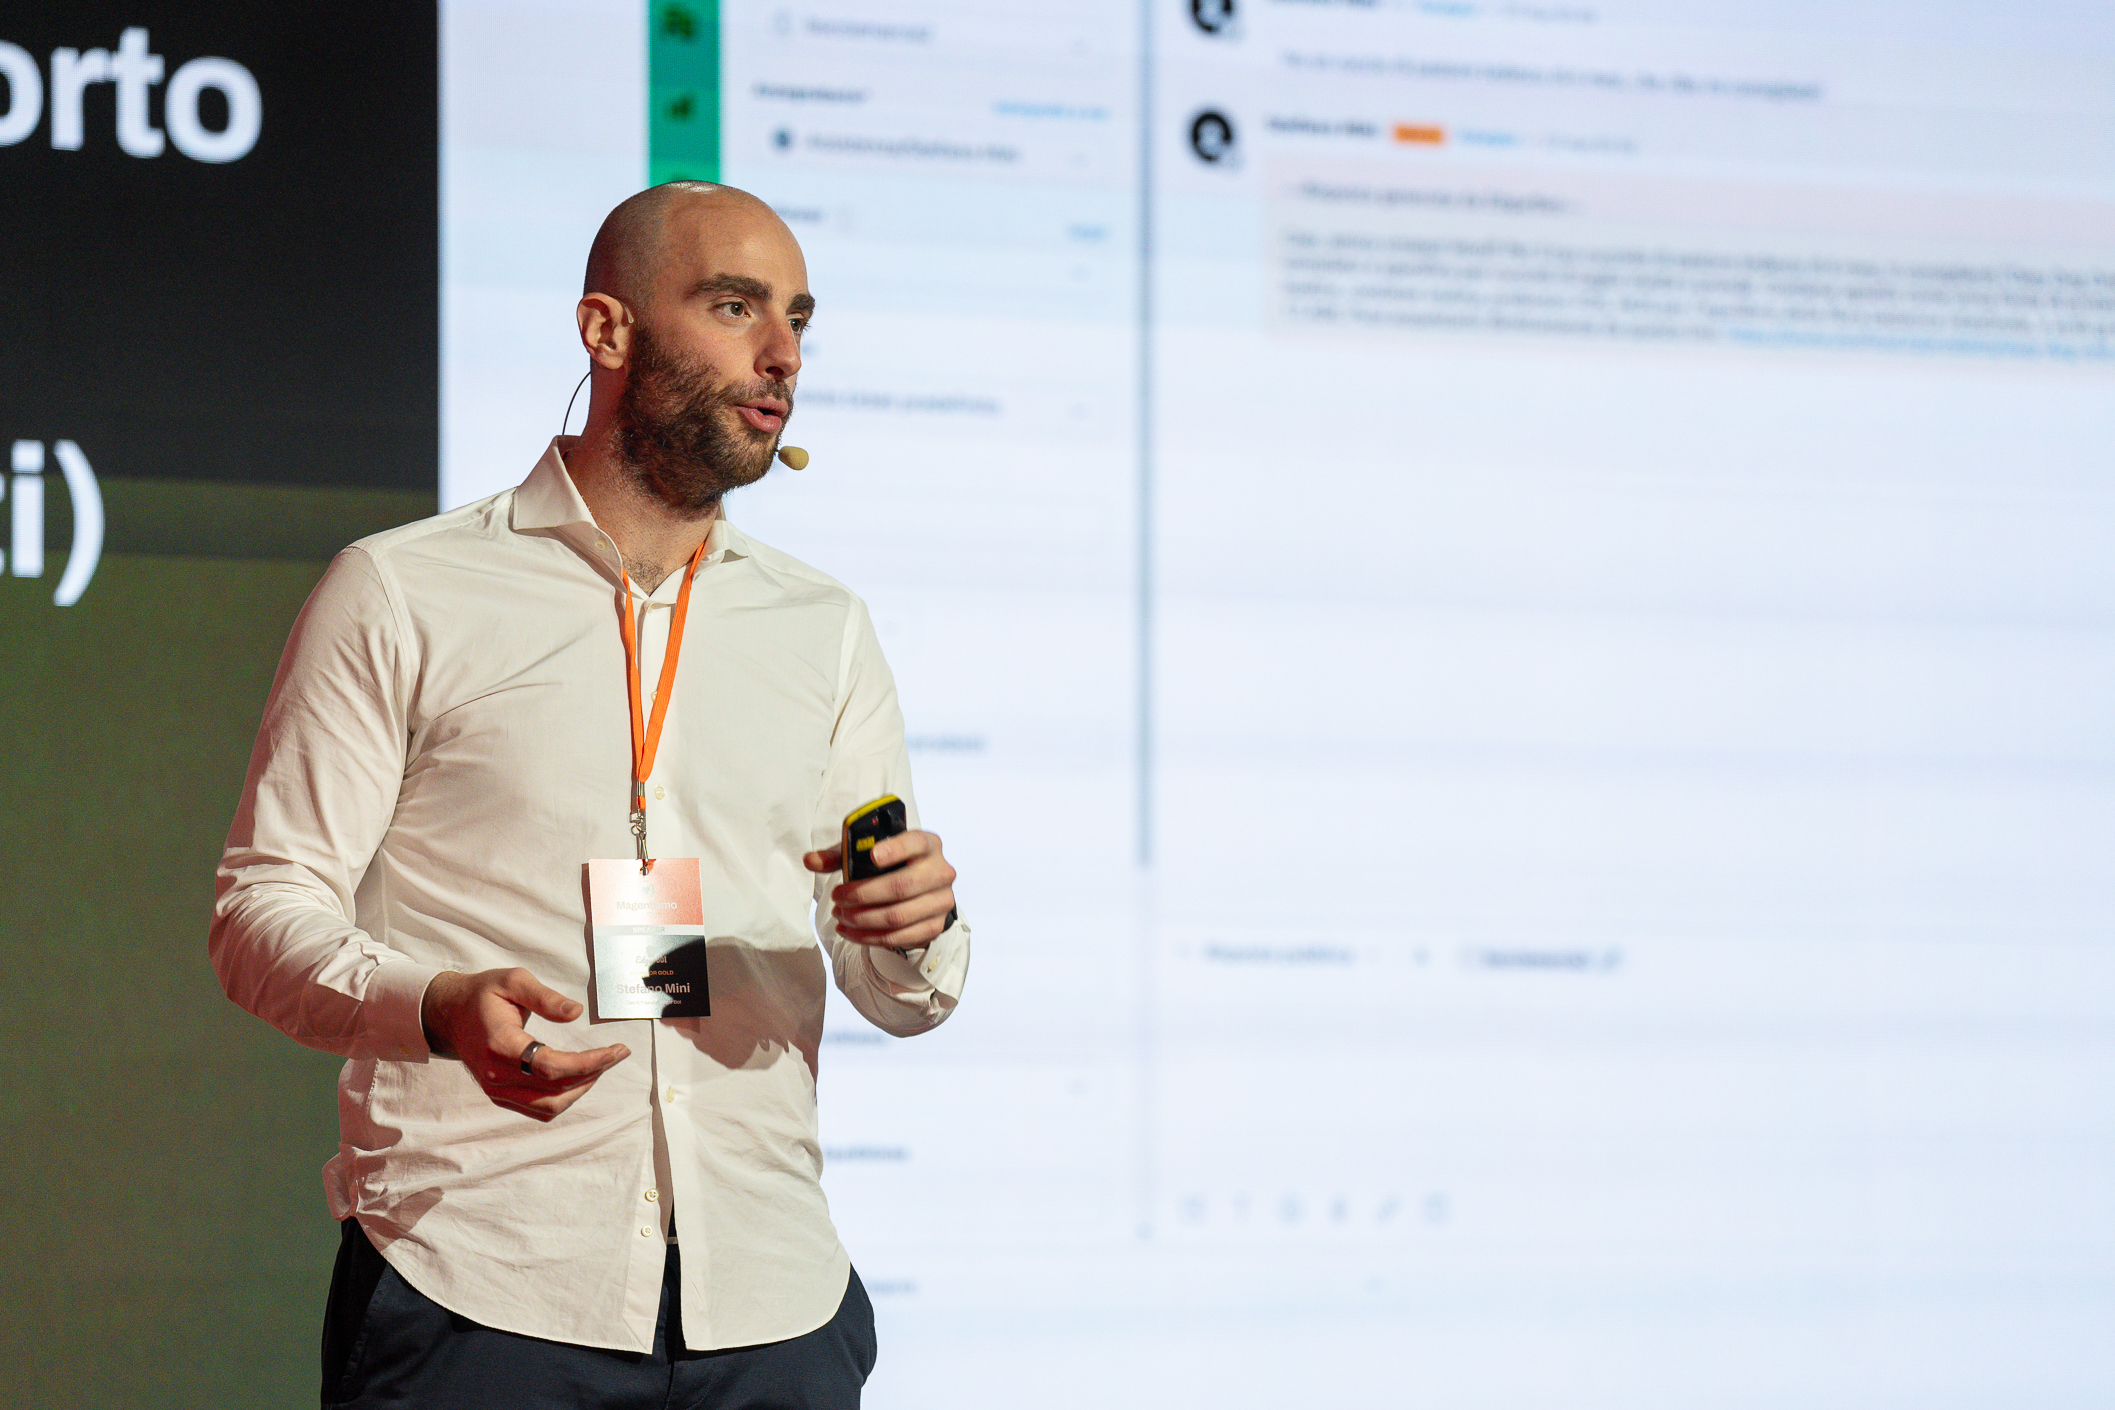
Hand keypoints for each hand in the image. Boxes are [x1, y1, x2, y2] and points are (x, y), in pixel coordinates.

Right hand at [420, 968, 629, 1121]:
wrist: (449, 1015)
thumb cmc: (483, 994)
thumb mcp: (513, 981)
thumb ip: (545, 998)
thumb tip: (576, 1013)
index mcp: (501, 1046)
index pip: (553, 1067)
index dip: (589, 1063)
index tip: (616, 1051)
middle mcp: (497, 1075)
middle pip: (556, 1089)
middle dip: (594, 1072)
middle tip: (617, 1053)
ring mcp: (496, 1089)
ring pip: (549, 1106)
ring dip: (581, 1089)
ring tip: (600, 1065)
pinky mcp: (499, 1095)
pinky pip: (537, 1109)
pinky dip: (563, 1098)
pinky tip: (578, 1078)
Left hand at [803, 830, 957, 951]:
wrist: (922, 891)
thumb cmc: (893, 866)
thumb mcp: (869, 854)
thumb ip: (840, 855)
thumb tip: (809, 860)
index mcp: (926, 844)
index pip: (914, 842)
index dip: (895, 849)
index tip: (872, 856)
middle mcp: (940, 871)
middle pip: (902, 886)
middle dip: (864, 895)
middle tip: (838, 898)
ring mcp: (942, 901)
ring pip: (898, 916)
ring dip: (863, 920)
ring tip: (840, 916)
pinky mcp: (935, 926)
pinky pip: (900, 937)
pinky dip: (870, 937)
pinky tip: (850, 932)